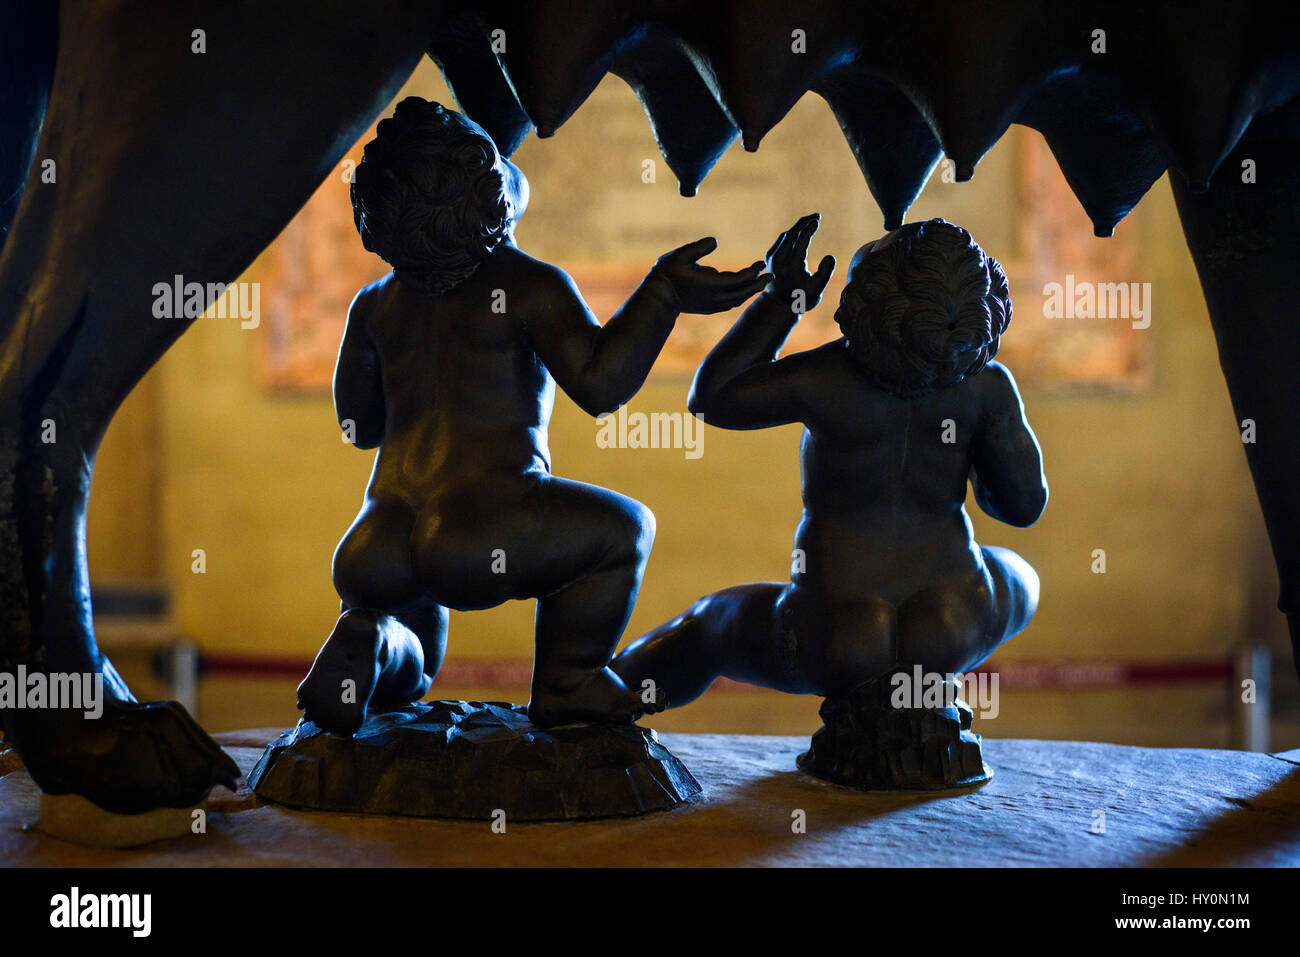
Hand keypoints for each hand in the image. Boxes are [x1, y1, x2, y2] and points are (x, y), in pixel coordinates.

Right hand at [650, 237, 770, 314]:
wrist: (658, 299)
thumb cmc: (667, 274)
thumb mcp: (680, 255)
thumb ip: (698, 247)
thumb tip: (715, 241)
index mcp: (712, 284)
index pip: (740, 279)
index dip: (753, 272)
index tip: (762, 263)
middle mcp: (715, 297)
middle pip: (744, 292)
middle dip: (759, 283)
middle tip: (771, 275)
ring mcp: (713, 305)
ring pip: (739, 299)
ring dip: (751, 291)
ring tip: (761, 281)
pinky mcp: (709, 308)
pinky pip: (731, 304)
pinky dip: (741, 297)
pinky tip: (744, 291)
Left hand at [765, 213, 835, 313]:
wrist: (778, 305)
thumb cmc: (801, 298)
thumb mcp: (817, 290)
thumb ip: (825, 273)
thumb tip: (830, 256)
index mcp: (792, 265)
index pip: (801, 240)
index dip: (809, 229)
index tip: (817, 220)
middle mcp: (780, 259)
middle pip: (792, 234)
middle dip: (805, 222)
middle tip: (817, 215)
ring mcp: (772, 257)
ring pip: (786, 235)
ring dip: (798, 226)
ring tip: (811, 220)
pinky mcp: (769, 257)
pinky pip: (781, 240)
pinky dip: (792, 232)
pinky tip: (800, 230)